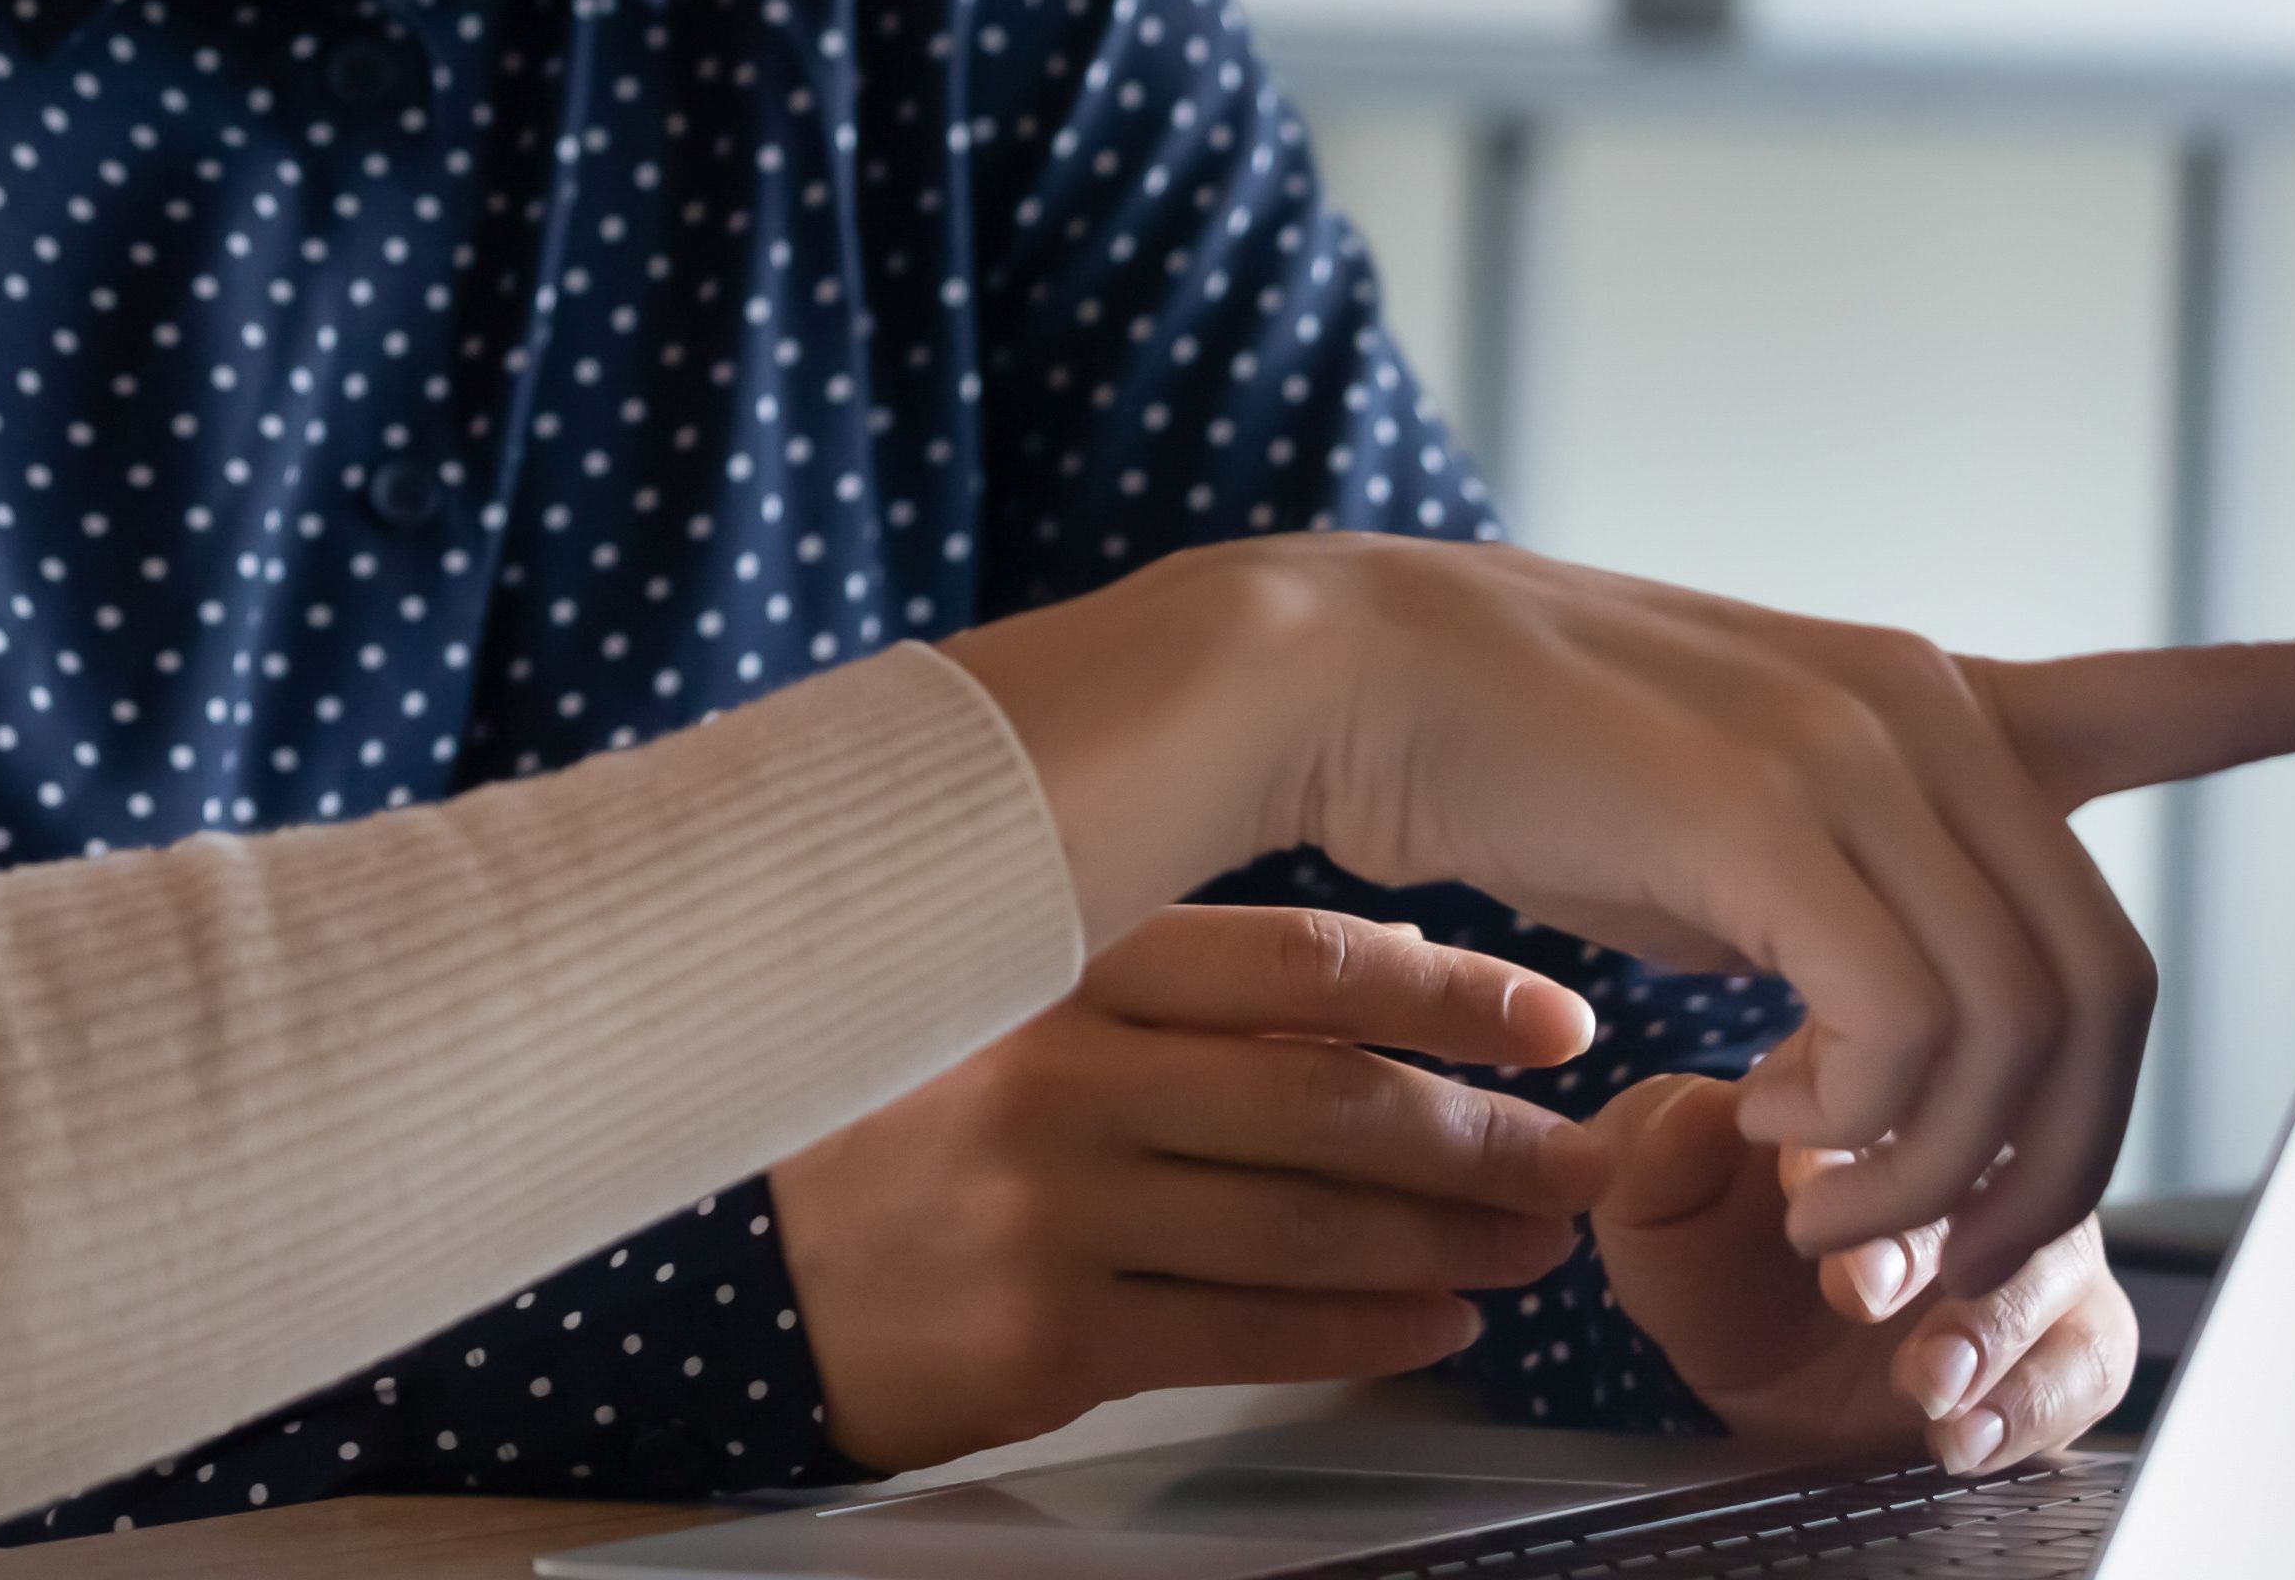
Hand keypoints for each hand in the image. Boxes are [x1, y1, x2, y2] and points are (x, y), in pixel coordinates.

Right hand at [769, 908, 1621, 1473]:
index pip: (1292, 960)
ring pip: (1307, 1224)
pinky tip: (1439, 1321)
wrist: (715, 1261)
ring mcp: (1049, 1209)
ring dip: (1450, 1238)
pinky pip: (1249, 1332)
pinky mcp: (1046, 1337)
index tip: (1556, 1021)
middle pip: (1325, 1098)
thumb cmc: (882, 1114)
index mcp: (1048, 959)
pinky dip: (1365, 1332)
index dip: (1448, 991)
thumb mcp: (987, 997)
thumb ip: (1146, 979)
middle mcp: (1051, 1072)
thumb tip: (1376, 985)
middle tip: (1580, 1155)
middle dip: (1483, 1135)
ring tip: (1536, 1243)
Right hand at [944, 543, 2294, 1300]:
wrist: (1338, 674)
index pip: (2202, 693)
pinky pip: (1908, 1033)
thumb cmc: (1505, 757)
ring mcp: (1864, 751)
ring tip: (1828, 1231)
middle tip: (1926, 1279)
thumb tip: (1901, 1067)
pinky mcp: (1780, 814)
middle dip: (2050, 1179)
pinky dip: (1863, 1136)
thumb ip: (1845, 900)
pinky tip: (1770, 1148)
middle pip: (2111, 995)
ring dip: (1945, 1184)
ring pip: (2027, 1032)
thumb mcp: (1718, 820)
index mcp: (1938, 702)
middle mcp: (1932, 711)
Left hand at [1581, 1072, 2131, 1475]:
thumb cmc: (1710, 1260)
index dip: (1849, 1138)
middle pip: (1988, 1169)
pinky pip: (2091, 1360)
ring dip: (1988, 1326)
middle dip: (1921, 1238)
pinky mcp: (2067, 1335)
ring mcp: (2029, 1242)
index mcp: (1876, 1090)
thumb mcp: (1652, 1205)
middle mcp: (1972, 1155)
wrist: (1752, 1375)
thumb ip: (1657, 1149)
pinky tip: (1964, 1431)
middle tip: (1857, 1289)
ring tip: (1922, 1379)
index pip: (1893, 1079)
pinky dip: (2034, 1401)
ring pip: (2055, 1261)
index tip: (1799, 1193)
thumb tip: (1703, 1110)